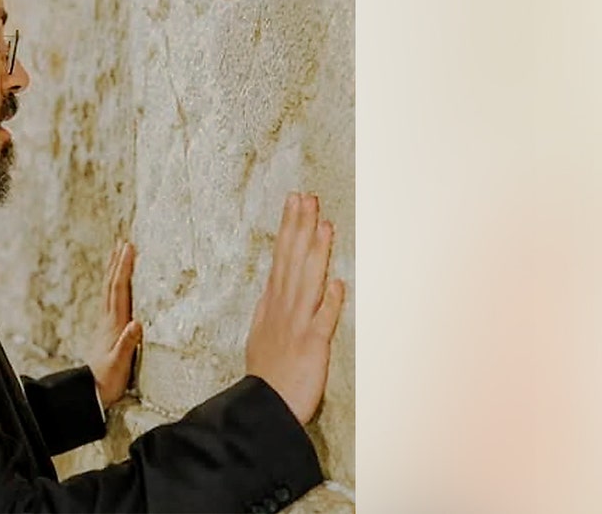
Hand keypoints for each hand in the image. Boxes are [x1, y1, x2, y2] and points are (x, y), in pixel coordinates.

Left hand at [86, 241, 143, 407]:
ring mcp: (105, 324)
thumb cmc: (109, 380)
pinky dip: (113, 287)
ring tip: (118, 255)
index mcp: (114, 324)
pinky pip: (109, 301)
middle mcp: (108, 320)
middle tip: (124, 242)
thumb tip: (137, 322)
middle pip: (112, 285)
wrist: (92, 393)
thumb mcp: (120, 364)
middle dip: (118, 263)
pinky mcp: (106, 331)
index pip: (119, 290)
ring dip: (114, 271)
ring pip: (109, 291)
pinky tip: (115, 285)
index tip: (129, 248)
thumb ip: (128, 344)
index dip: (124, 268)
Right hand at [245, 192, 345, 424]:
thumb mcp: (263, 333)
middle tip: (306, 197)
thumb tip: (282, 284)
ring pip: (307, 280)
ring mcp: (296, 324)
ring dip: (315, 252)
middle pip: (292, 259)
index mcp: (272, 303)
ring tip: (322, 223)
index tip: (295, 203)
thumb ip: (275, 307)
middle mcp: (283, 307)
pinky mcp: (311, 344)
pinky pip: (322, 320)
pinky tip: (338, 281)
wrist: (264, 405)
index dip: (290, 228)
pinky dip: (330, 302)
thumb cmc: (268, 373)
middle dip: (300, 227)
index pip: (282, 256)